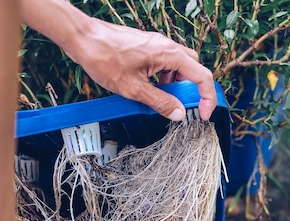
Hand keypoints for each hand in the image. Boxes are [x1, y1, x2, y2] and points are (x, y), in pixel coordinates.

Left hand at [64, 19, 216, 120]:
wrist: (82, 38)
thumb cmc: (104, 57)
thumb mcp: (134, 88)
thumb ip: (160, 102)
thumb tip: (179, 113)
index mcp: (169, 54)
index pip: (202, 76)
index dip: (207, 98)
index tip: (204, 113)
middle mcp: (167, 46)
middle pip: (194, 70)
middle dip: (192, 90)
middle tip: (184, 106)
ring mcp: (157, 45)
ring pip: (180, 67)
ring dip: (177, 85)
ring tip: (163, 99)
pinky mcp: (147, 47)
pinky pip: (165, 63)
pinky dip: (164, 78)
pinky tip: (150, 89)